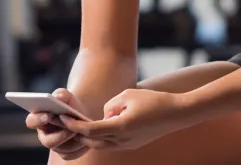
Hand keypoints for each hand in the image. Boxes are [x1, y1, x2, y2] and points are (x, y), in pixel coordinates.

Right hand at [25, 89, 89, 160]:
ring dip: (73, 140)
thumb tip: (58, 97)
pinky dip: (80, 147)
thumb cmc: (69, 104)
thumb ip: (61, 94)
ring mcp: (55, 146)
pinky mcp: (66, 153)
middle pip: (47, 141)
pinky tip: (86, 138)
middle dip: (59, 135)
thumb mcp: (66, 96)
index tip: (48, 115)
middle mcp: (44, 135)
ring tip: (82, 131)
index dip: (38, 119)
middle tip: (71, 128)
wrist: (81, 115)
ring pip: (62, 149)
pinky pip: (71, 154)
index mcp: (39, 119)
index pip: (31, 121)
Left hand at [62, 89, 193, 151]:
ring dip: (90, 136)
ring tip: (79, 124)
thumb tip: (103, 115)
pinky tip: (98, 127)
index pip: (90, 129)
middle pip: (92, 140)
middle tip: (65, 122)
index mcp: (120, 127)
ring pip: (101, 144)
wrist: (177, 113)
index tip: (63, 118)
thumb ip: (110, 105)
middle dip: (78, 132)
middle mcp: (122, 140)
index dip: (74, 125)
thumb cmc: (153, 100)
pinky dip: (101, 137)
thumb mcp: (128, 95)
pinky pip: (111, 143)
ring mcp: (128, 145)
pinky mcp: (132, 144)